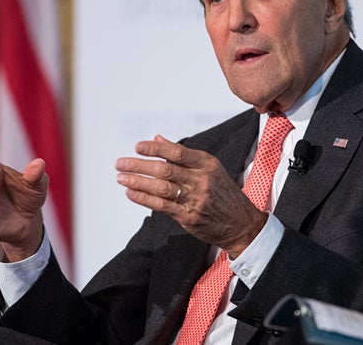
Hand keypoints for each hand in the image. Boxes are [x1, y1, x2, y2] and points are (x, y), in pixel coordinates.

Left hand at [115, 135, 266, 257]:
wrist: (242, 224)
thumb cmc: (223, 193)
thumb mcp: (210, 168)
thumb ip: (183, 155)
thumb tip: (157, 139)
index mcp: (207, 164)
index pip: (177, 152)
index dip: (155, 149)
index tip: (138, 147)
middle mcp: (201, 180)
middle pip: (165, 170)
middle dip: (139, 165)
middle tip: (120, 163)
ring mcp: (195, 200)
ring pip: (161, 188)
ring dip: (138, 182)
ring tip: (121, 178)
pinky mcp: (189, 217)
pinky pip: (162, 206)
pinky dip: (144, 199)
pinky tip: (131, 193)